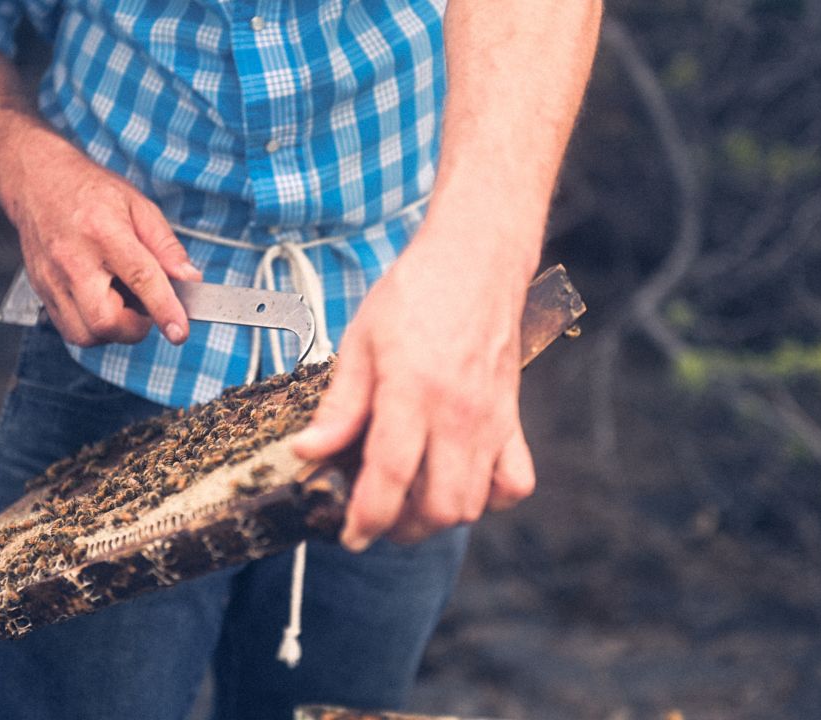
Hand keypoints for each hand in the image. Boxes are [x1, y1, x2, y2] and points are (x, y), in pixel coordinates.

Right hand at [6, 132, 200, 346]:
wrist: (37, 181)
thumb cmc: (90, 191)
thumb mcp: (138, 206)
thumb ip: (166, 246)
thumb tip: (189, 278)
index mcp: (103, 232)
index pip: (140, 279)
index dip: (164, 309)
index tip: (179, 331)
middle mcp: (72, 259)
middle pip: (104, 320)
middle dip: (134, 328)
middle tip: (146, 310)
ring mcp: (52, 279)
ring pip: (85, 334)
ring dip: (113, 331)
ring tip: (122, 305)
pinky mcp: (42, 291)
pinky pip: (70, 329)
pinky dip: (92, 329)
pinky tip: (102, 304)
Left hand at [292, 222, 536, 550]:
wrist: (476, 261)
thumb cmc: (415, 294)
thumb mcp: (360, 342)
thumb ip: (339, 406)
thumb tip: (306, 451)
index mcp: (413, 391)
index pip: (392, 475)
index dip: (367, 517)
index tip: (349, 535)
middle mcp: (458, 414)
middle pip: (438, 507)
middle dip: (400, 528)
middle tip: (373, 515)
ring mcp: (492, 421)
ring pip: (473, 505)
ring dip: (437, 518)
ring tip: (406, 503)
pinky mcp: (512, 420)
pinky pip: (514, 483)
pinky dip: (488, 499)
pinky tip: (458, 483)